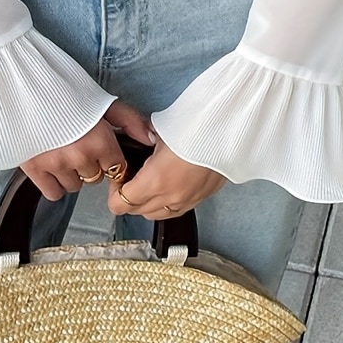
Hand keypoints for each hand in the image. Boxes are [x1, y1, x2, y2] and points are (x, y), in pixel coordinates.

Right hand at [20, 101, 155, 201]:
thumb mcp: (101, 101)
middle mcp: (80, 156)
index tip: (102, 151)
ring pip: (75, 187)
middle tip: (78, 146)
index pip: (117, 167)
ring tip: (63, 153)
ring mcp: (57, 164)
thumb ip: (129, 120)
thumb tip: (150, 138)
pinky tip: (52, 167)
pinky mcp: (35, 169)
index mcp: (99, 139)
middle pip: (95, 177)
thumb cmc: (62, 89)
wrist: (23, 84)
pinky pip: (54, 193)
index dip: (110, 159)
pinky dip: (54, 184)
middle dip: (90, 165)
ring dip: (72, 174)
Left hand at [108, 135, 224, 220]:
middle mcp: (170, 197)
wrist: (229, 130)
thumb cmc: (196, 127)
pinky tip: (170, 185)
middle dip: (129, 198)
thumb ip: (142, 142)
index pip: (120, 204)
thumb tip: (136, 143)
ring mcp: (188, 200)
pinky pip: (177, 210)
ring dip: (148, 204)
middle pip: (136, 212)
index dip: (113, 192)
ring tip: (150, 182)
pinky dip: (167, 203)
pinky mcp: (202, 197)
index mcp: (155, 181)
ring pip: (156, 215)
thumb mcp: (160, 132)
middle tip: (131, 178)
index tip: (118, 177)